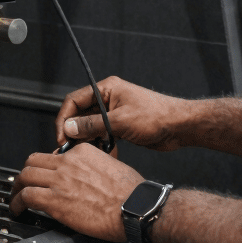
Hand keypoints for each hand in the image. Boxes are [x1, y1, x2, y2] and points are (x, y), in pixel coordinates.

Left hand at [9, 143, 143, 241]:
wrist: (135, 207)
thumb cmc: (131, 192)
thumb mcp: (113, 166)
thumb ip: (94, 167)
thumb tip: (87, 177)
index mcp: (83, 152)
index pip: (54, 154)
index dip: (46, 167)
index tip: (46, 176)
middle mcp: (68, 162)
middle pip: (33, 161)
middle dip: (26, 174)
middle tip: (24, 184)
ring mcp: (59, 180)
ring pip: (25, 177)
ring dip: (17, 188)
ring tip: (16, 198)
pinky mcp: (54, 200)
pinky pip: (26, 197)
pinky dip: (17, 204)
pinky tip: (18, 210)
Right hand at [57, 76, 188, 151]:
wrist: (179, 126)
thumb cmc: (155, 116)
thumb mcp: (119, 121)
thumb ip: (92, 125)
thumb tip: (69, 128)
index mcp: (106, 89)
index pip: (74, 100)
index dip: (64, 118)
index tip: (62, 137)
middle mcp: (108, 98)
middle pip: (80, 114)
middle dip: (74, 132)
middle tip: (69, 149)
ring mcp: (114, 112)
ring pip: (90, 126)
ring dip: (87, 140)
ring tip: (87, 153)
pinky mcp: (120, 125)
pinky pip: (101, 134)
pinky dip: (99, 144)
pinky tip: (104, 153)